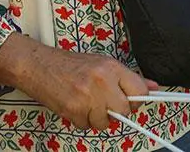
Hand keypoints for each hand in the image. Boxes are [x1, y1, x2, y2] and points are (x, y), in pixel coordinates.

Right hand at [18, 47, 155, 129]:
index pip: (140, 91)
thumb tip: (152, 86)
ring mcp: (88, 97)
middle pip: (124, 111)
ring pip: (105, 122)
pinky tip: (75, 105)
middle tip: (104, 102)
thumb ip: (126, 77)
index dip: (137, 100)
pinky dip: (82, 120)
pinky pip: (87, 126)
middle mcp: (101, 81)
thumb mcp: (100, 63)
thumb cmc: (67, 64)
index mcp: (110, 67)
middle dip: (115, 110)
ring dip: (97, 117)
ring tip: (86, 101)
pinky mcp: (74, 110)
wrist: (37, 65)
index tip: (132, 102)